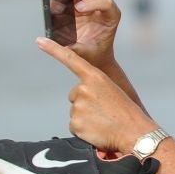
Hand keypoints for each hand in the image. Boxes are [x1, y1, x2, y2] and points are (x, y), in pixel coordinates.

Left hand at [37, 37, 152, 152]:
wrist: (135, 133)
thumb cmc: (126, 113)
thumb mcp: (111, 91)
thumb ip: (93, 89)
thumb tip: (79, 99)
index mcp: (95, 77)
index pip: (71, 60)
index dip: (53, 49)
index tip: (39, 40)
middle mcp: (83, 89)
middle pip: (75, 95)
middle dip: (86, 103)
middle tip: (104, 111)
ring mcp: (78, 106)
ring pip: (76, 111)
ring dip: (87, 118)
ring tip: (104, 122)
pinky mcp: (75, 123)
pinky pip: (75, 126)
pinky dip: (84, 130)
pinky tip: (98, 131)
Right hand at [50, 0, 119, 71]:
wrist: (97, 57)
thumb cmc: (95, 56)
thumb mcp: (86, 54)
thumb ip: (72, 48)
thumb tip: (51, 43)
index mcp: (111, 17)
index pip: (105, 2)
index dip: (92, 3)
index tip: (78, 9)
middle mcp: (102, 7)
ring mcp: (91, 4)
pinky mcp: (80, 5)